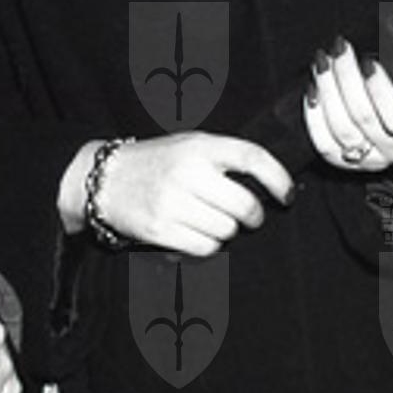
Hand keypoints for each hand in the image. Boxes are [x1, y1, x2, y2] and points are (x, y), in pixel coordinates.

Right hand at [87, 133, 294, 255]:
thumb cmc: (157, 162)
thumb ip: (225, 158)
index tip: (287, 194)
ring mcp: (172, 202)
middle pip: (244, 204)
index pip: (252, 157)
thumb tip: (269, 184)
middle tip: (252, 217)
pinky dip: (209, 246)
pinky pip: (205, 248)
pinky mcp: (160, 229)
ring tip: (213, 220)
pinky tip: (198, 234)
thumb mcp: (190, 145)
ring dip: (228, 231)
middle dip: (255, 216)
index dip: (278, 177)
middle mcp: (187, 172)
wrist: (105, 179)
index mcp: (199, 146)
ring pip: (226, 230)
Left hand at [305, 38, 392, 174]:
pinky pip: (323, 142)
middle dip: (347, 77)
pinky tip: (313, 90)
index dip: (380, 90)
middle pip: (364, 118)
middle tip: (339, 51)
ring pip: (342, 128)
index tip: (368, 62)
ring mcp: (370, 160)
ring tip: (323, 64)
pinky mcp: (343, 162)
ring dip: (328, 90)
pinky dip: (313, 115)